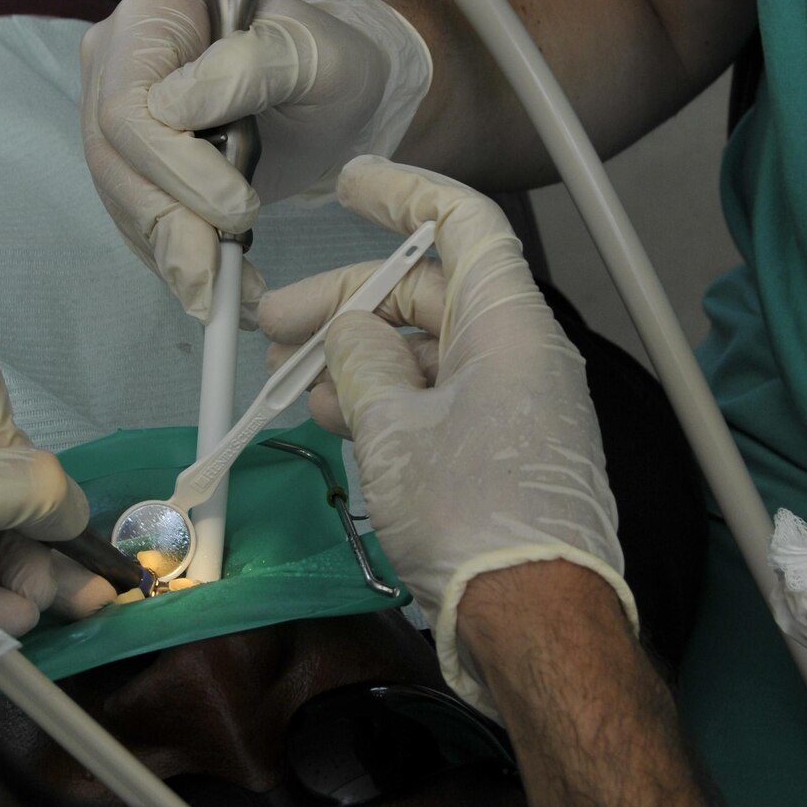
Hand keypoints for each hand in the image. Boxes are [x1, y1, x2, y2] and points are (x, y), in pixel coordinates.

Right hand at [80, 0, 430, 321]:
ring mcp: (118, 126)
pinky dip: (182, 265)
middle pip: (114, 163)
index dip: (173, 167)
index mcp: (150, 24)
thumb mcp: (310, 53)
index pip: (128, 107)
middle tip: (222, 281)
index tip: (239, 207)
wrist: (333, 95)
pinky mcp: (136, 173)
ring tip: (228, 299)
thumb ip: (249, 67)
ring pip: (123, 204)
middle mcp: (116, 71)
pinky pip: (141, 226)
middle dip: (171, 227)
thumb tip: (174, 106)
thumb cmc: (326, 62)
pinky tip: (223, 292)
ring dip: (175, 258)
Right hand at [258, 157, 636, 708]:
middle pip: (429, 294)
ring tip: (294, 389)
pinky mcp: (504, 453)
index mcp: (509, 324)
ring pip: (427, 353)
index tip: (347, 184)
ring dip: (357, 361)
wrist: (534, 623)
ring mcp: (517, 405)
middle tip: (273, 325)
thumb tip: (349, 330)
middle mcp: (521, 354)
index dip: (404, 193)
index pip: (463, 222)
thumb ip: (361, 361)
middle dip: (347, 303)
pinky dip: (386, 403)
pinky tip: (336, 423)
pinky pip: (440, 401)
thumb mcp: (393, 429)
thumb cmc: (468, 514)